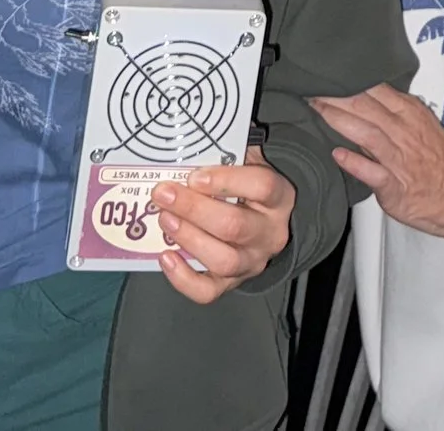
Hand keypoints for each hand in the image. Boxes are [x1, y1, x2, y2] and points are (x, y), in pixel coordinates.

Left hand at [150, 148, 294, 302]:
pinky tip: (165, 257)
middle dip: (193, 210)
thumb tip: (188, 150)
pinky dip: (183, 279)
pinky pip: (208, 291)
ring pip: (223, 260)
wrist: (267, 224)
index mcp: (279, 197)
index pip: (261, 186)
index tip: (194, 176)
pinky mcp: (232, 282)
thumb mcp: (249, 163)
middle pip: (234, 226)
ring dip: (188, 239)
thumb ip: (227, 156)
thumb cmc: (250, 188)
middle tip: (164, 195)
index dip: (226, 181)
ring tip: (165, 219)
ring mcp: (252, 261)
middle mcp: (270, 233)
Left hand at [311, 84, 443, 239]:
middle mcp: (403, 131)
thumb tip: (360, 103)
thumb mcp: (420, 125)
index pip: (374, 89)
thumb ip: (392, 114)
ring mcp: (399, 158)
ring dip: (338, 119)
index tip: (325, 76)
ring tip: (315, 110)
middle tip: (309, 89)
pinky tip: (337, 155)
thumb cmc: (441, 160)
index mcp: (409, 113)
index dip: (347, 82)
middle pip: (364, 106)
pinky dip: (354, 162)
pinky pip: (372, 172)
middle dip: (334, 96)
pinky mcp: (395, 186)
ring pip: (366, 132)